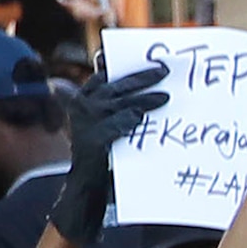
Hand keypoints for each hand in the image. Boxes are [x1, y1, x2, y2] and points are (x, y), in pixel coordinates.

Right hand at [56, 62, 170, 236]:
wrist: (87, 189)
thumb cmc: (104, 156)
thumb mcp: (109, 128)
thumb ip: (119, 109)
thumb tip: (147, 90)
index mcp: (82, 103)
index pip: (102, 79)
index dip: (119, 67)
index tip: (144, 59)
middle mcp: (81, 110)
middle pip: (114, 87)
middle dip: (140, 77)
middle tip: (164, 71)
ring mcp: (84, 126)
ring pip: (118, 104)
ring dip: (143, 99)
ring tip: (166, 96)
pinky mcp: (91, 143)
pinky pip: (113, 126)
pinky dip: (128, 120)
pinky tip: (141, 117)